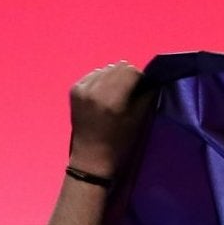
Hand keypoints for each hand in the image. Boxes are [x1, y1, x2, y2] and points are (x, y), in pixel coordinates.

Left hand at [68, 61, 144, 175]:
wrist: (91, 158)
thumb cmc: (118, 143)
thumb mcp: (138, 121)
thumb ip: (145, 96)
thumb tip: (149, 81)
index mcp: (112, 99)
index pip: (130, 71)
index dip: (139, 78)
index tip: (142, 89)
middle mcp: (94, 90)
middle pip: (117, 66)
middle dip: (127, 76)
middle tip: (129, 91)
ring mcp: (82, 89)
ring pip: (105, 69)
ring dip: (113, 77)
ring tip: (114, 94)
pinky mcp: (74, 90)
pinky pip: (92, 75)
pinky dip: (100, 81)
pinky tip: (102, 95)